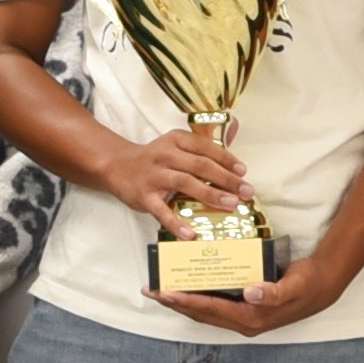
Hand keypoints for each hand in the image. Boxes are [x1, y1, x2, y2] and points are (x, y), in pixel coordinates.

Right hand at [99, 125, 249, 228]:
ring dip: (210, 195)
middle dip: (226, 179)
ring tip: (231, 205)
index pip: (206, 147)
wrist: (117, 166)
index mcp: (176, 140)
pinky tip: (192, 234)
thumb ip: (205, 142)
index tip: (243, 172)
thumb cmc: (155, 157)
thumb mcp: (177, 144)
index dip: (226, 159)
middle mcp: (166, 155)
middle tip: (246, 192)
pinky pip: (162, 211)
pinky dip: (177, 223)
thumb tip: (237, 128)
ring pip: (186, 183)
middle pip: (201, 165)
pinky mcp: (144, 196)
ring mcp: (154, 176)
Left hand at [155, 249, 347, 338]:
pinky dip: (196, 298)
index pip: (211, 309)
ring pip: (204, 312)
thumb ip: (275, 291)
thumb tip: (251, 292)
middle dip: (174, 302)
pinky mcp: (244, 310)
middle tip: (151, 289)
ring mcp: (243, 318)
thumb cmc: (307, 283)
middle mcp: (244, 322)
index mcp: (252, 317)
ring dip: (182, 302)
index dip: (185, 301)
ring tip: (160, 290)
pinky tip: (186, 287)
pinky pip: (214, 306)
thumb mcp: (294, 285)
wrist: (322, 287)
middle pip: (201, 313)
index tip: (164, 292)